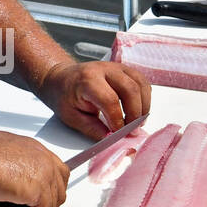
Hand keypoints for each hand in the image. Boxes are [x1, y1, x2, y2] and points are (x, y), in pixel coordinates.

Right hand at [0, 130, 70, 206]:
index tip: (35, 201)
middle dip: (43, 205)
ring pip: (50, 204)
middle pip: (59, 189)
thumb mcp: (3, 158)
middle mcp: (44, 160)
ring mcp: (45, 174)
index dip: (47, 190)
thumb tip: (13, 183)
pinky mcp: (40, 190)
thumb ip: (16, 169)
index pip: (56, 172)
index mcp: (37, 150)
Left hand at [36, 59, 151, 140]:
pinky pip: (142, 82)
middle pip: (130, 89)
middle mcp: (104, 70)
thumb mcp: (72, 117)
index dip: (118, 119)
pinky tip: (138, 111)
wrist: (61, 78)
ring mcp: (117, 67)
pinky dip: (145, 98)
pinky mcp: (124, 70)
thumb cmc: (64, 97)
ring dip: (143, 106)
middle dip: (135, 113)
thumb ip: (92, 128)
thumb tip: (110, 138)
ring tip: (137, 123)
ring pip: (140, 84)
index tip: (118, 134)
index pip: (110, 100)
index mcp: (87, 80)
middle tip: (132, 131)